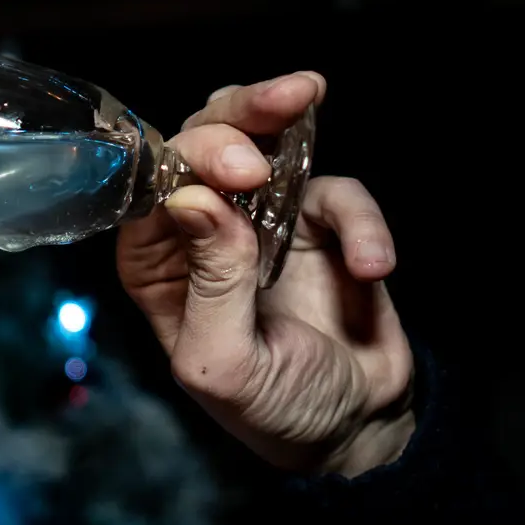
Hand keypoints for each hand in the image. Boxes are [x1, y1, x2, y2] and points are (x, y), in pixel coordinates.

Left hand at [115, 73, 414, 476]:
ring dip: (279, 111)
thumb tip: (194, 199)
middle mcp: (201, 232)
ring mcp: (262, 220)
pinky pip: (338, 192)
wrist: (356, 427)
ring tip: (305, 97)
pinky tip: (372, 267)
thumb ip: (212, 282)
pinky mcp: (323, 222)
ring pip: (258, 137)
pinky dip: (360, 220)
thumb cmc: (272, 407)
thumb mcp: (225, 361)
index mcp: (157, 265)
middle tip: (275, 111)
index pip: (152, 190)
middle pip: (199, 145)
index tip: (228, 164)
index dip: (183, 161)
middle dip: (231, 118)